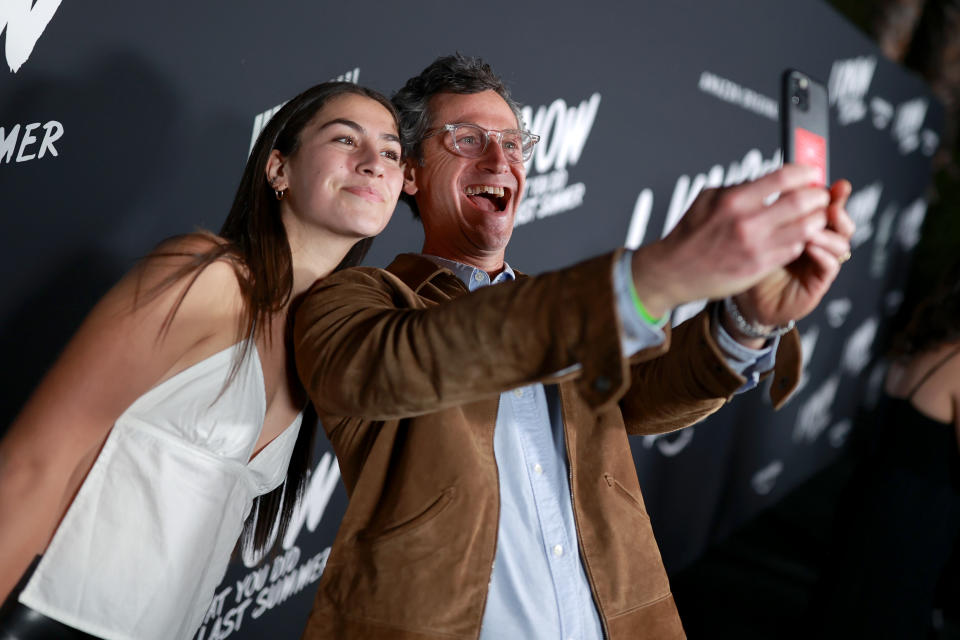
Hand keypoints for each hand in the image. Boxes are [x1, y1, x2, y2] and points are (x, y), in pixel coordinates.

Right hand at [630, 164, 829, 316]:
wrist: (673, 271)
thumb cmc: (688, 235)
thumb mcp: (707, 199)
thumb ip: (737, 187)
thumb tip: (764, 180)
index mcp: (733, 200)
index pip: (783, 178)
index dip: (805, 172)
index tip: (810, 173)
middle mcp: (746, 223)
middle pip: (801, 201)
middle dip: (817, 195)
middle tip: (818, 195)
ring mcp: (755, 247)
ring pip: (806, 228)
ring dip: (816, 219)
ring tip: (814, 216)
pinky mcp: (759, 267)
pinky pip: (794, 249)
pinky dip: (801, 240)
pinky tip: (797, 236)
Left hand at [730, 179, 853, 339]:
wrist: (744, 301)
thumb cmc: (745, 263)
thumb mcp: (752, 232)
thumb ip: (765, 210)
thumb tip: (771, 177)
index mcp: (802, 224)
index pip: (823, 202)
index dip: (826, 189)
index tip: (819, 176)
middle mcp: (816, 241)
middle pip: (838, 216)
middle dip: (834, 204)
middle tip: (825, 197)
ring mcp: (819, 261)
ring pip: (842, 239)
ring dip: (830, 229)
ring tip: (815, 224)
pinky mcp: (818, 282)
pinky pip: (831, 264)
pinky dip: (823, 253)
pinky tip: (810, 246)